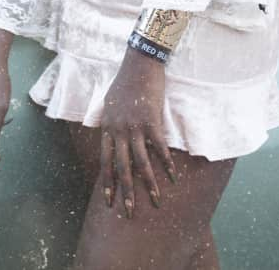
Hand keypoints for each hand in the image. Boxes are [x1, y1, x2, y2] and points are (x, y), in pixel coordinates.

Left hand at [99, 47, 176, 217]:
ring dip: (148, 184)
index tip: (109, 202)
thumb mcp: (109, 103)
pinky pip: (159, 148)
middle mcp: (119, 131)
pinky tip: (172, 177)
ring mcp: (135, 127)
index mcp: (108, 128)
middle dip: (125, 192)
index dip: (108, 183)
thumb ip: (108, 121)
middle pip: (121, 167)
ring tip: (155, 201)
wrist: (139, 64)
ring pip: (140, 162)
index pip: (105, 162)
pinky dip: (166, 164)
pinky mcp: (152, 121)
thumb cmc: (125, 81)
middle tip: (128, 214)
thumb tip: (106, 133)